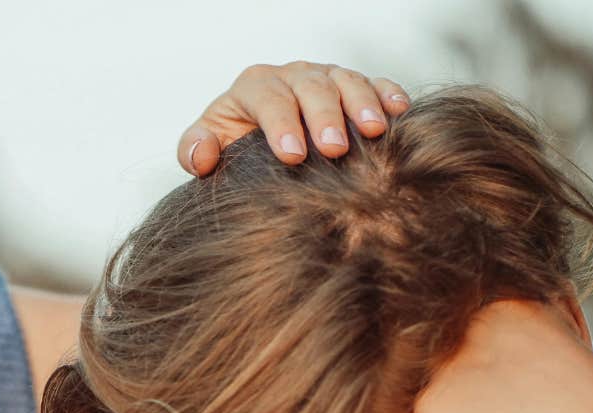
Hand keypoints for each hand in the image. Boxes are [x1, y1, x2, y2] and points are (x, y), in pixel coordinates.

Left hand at [179, 61, 409, 174]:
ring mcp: (325, 78)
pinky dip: (387, 93)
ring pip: (345, 80)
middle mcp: (291, 76)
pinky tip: (398, 111)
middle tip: (334, 148)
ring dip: (361, 104)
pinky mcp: (352, 87)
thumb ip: (193, 149)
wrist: (259, 145)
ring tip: (374, 131)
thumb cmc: (233, 147)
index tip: (291, 156)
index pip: (267, 98)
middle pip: (310, 87)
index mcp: (254, 87)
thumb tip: (202, 154)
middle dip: (323, 116)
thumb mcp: (207, 147)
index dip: (280, 124)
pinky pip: (373, 83)